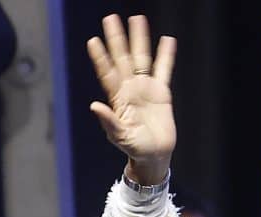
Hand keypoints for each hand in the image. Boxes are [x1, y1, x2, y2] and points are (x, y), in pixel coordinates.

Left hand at [86, 15, 175, 183]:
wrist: (154, 155)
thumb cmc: (134, 148)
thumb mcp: (119, 136)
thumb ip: (108, 120)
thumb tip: (94, 106)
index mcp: (118, 99)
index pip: (107, 73)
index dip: (100, 57)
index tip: (93, 40)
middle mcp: (130, 89)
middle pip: (122, 58)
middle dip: (117, 39)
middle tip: (110, 18)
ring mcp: (145, 89)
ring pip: (141, 58)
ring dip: (139, 39)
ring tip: (137, 19)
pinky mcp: (162, 93)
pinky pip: (164, 70)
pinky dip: (166, 56)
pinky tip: (167, 40)